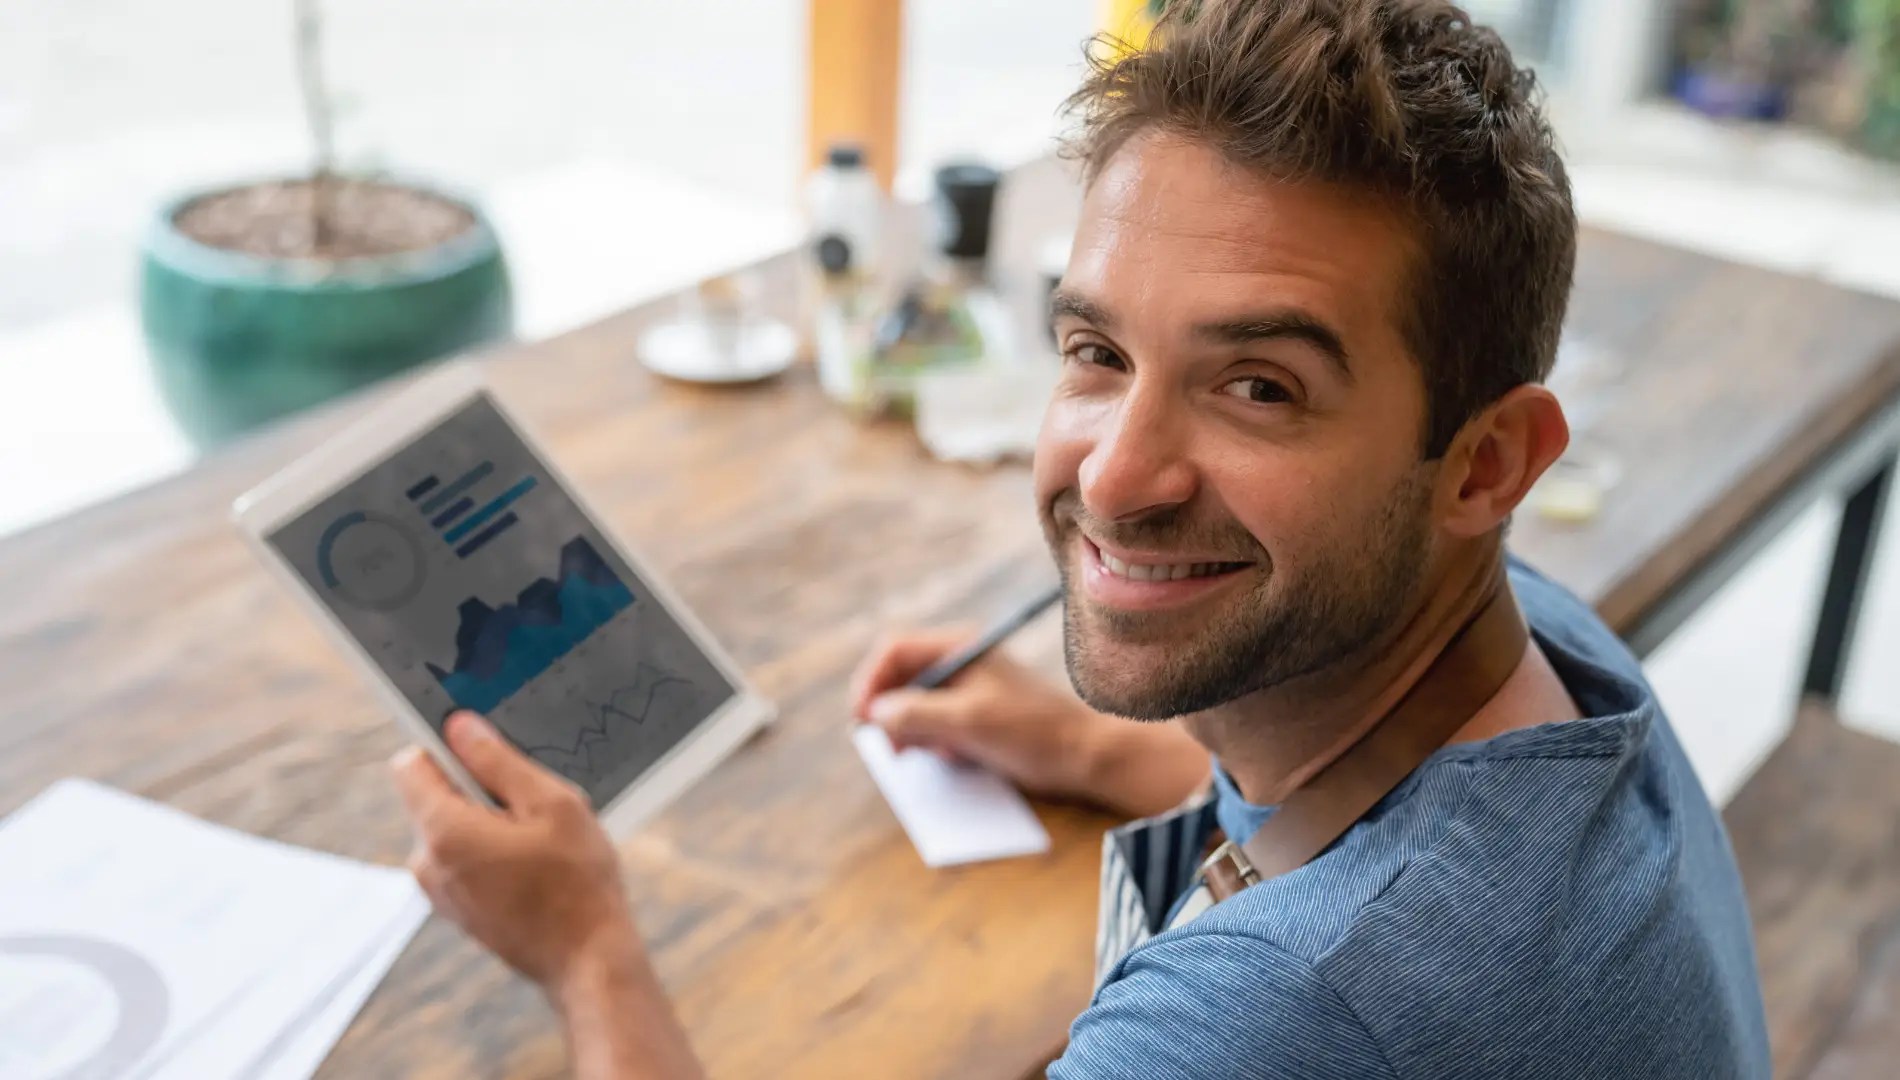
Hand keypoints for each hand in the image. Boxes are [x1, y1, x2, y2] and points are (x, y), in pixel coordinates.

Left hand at [391, 711, 636, 991]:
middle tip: (532, 803)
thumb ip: (498, 761)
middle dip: (476, 788)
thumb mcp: (551, 804)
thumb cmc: (577, 881)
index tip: (484, 747)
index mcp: (443, 830)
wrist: (587, 959)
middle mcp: (426, 862)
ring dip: (487, 822)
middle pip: (434, 796)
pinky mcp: (455, 909)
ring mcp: (438, 891)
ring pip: (452, 828)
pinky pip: (462, 859)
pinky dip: (489, 851)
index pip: (410, 763)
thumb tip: (460, 726)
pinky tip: (534, 866)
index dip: (444, 746)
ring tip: (539, 840)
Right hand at [848, 627, 1211, 816]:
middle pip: (902, 678)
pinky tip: (955, 758)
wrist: (1087, 756)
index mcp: (961, 648)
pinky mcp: (977, 717)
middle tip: (891, 748)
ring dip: (911, 731)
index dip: (871, 681)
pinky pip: (938, 726)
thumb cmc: (1033, 732)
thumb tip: (874, 713)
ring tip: (925, 755)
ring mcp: (969, 691)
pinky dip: (935, 743)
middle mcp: (961, 663)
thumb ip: (917, 714)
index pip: (895, 650)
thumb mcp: (968, 722)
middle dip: (890, 712)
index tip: (862, 718)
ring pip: (917, 705)